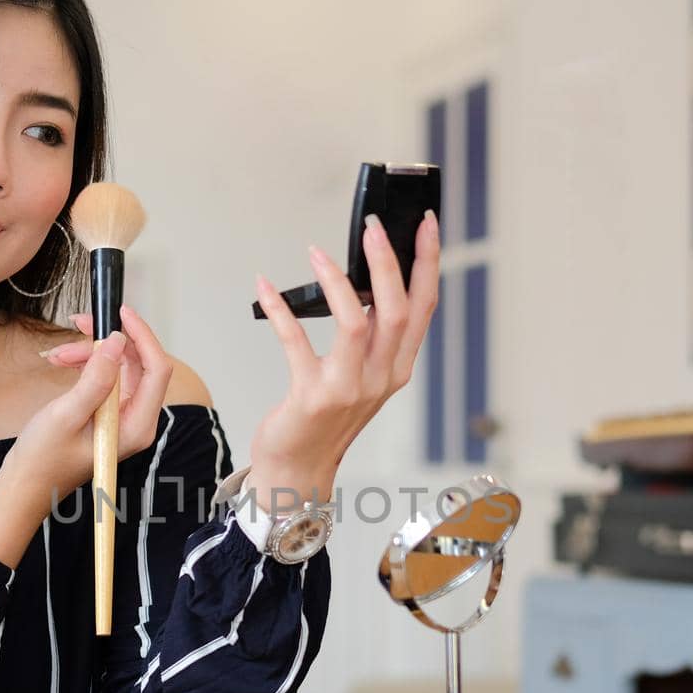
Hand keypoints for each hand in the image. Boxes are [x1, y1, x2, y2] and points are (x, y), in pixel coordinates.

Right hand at [19, 304, 174, 496]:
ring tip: (59, 355)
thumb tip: (117, 342)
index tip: (122, 313)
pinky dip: (85, 365)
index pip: (157, 371)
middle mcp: (136, 421)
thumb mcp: (66, 414)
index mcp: (137, 426)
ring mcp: (123, 417)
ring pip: (119, 368)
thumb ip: (95, 379)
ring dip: (91, 354)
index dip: (143, 337)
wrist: (26, 483)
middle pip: (139, 365)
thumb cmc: (43, 459)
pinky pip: (106, 378)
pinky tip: (61, 363)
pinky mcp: (108, 414)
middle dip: (110, 342)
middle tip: (81, 324)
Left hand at [248, 210, 440, 511]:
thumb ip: (369, 336)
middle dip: (387, 262)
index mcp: (398, 368)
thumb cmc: (324, 417)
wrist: (298, 468)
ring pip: (357, 323)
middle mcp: (381, 378)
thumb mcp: (360, 375)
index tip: (426, 224)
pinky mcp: (312, 396)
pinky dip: (280, 309)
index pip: (424, 307)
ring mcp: (349, 390)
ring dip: (337, 281)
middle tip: (372, 226)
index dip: (428, 263)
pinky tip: (265, 286)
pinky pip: (296, 342)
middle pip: (398, 310)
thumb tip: (361, 280)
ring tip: (316, 252)